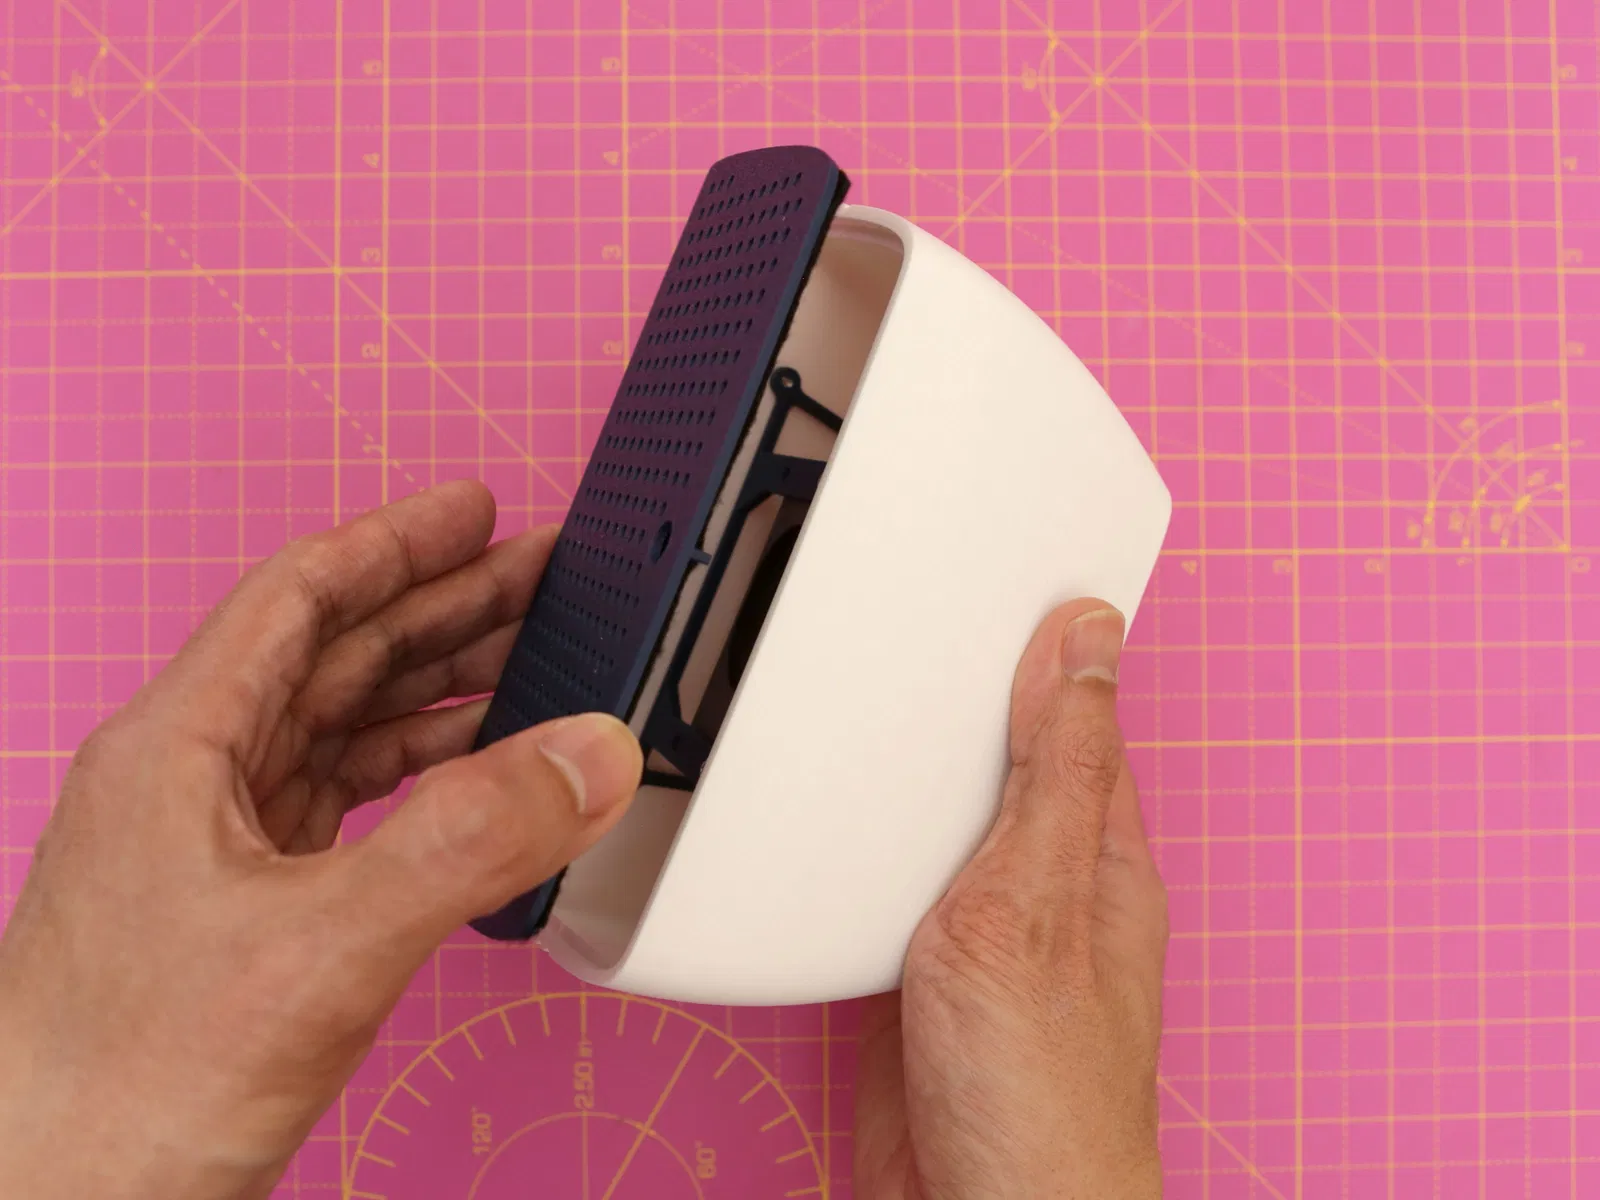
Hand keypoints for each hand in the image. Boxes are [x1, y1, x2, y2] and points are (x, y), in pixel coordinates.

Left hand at [0, 481, 643, 1199]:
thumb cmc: (121, 1090)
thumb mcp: (325, 943)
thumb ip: (470, 841)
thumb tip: (585, 758)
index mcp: (178, 748)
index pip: (299, 598)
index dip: (396, 542)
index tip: (474, 511)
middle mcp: (188, 781)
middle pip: (334, 655)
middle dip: (443, 609)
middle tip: (541, 581)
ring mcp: (211, 847)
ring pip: (342, 728)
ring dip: (438, 690)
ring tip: (532, 664)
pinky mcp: (241, 910)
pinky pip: (346, 803)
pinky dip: (421, 778)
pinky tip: (476, 779)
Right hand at [853, 600, 1167, 1198]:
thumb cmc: (1039, 1087)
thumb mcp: (1037, 895)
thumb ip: (1056, 770)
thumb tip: (1088, 637)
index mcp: (1098, 851)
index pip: (1076, 712)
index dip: (1038, 643)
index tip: (993, 574)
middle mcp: (1046, 885)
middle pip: (1000, 763)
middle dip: (956, 701)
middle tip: (900, 624)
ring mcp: (982, 933)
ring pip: (940, 822)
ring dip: (901, 775)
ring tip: (851, 703)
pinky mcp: (921, 976)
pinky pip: (890, 887)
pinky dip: (858, 849)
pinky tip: (824, 827)